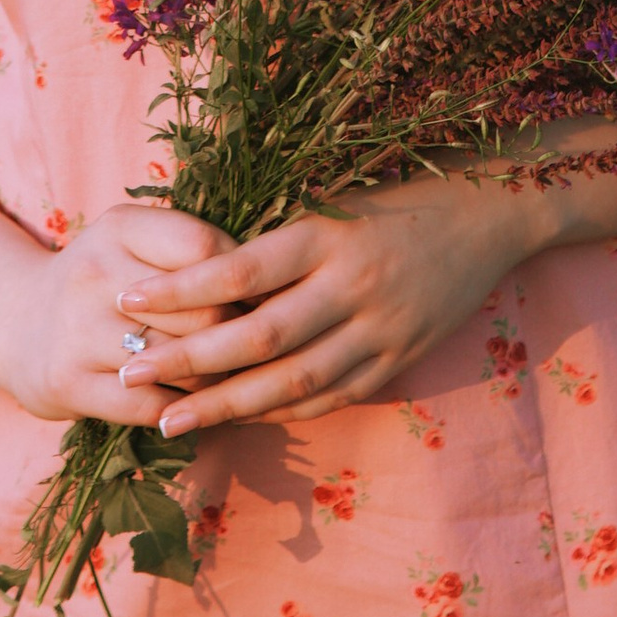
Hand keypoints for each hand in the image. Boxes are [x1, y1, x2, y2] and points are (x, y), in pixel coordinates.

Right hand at [0, 200, 239, 424]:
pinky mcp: (67, 382)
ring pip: (182, 361)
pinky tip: (190, 404)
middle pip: (202, 310)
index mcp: (119, 226)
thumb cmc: (102, 280)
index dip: (243, 278)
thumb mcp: (135, 244)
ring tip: (226, 375)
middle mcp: (94, 270)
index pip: (205, 247)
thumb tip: (274, 279)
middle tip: (251, 346)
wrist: (17, 322)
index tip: (263, 296)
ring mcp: (77, 329)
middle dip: (236, 334)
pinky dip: (181, 410)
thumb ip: (191, 250)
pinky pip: (150, 405)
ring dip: (213, 376)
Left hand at [118, 176, 540, 431]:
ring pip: (290, 383)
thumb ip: (277, 239)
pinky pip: (327, 398)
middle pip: (258, 338)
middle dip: (188, 363)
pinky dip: (275, 413)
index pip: (239, 269)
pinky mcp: (396, 362)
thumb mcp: (334, 200)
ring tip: (167, 421)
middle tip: (127, 375)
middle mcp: (351, 286)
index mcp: (327, 234)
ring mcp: (378, 332)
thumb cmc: (398, 196)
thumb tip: (197, 270)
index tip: (126, 299)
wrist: (490, 218)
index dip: (179, 291)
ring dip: (223, 406)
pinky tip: (233, 420)